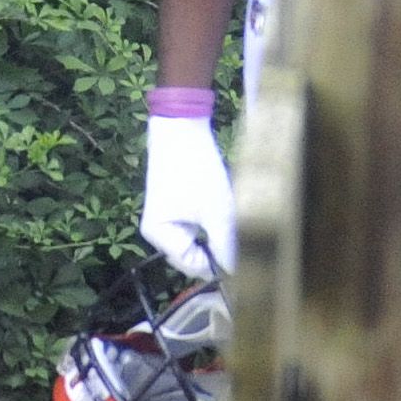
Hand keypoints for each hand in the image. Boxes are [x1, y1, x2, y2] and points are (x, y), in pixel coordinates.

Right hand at [139, 114, 234, 278]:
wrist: (181, 128)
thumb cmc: (195, 168)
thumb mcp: (216, 210)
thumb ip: (225, 245)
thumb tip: (236, 272)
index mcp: (159, 236)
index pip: (192, 266)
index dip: (218, 266)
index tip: (244, 262)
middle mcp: (157, 232)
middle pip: (194, 255)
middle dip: (217, 246)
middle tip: (239, 235)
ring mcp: (165, 220)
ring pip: (198, 239)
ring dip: (216, 232)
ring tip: (228, 215)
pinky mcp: (175, 208)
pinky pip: (196, 226)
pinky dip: (211, 220)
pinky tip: (219, 203)